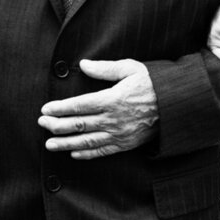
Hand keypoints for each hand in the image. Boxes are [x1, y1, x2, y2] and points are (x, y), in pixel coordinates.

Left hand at [39, 58, 157, 157]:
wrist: (178, 105)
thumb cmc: (154, 84)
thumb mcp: (131, 69)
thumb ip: (106, 68)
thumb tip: (84, 65)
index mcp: (113, 99)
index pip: (79, 105)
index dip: (60, 108)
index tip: (46, 109)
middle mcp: (114, 119)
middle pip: (79, 125)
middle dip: (57, 125)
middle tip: (42, 124)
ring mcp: (120, 134)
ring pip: (87, 141)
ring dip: (66, 143)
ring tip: (50, 144)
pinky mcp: (127, 144)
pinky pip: (103, 151)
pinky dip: (87, 154)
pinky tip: (74, 154)